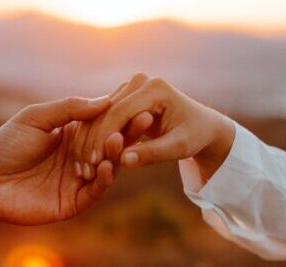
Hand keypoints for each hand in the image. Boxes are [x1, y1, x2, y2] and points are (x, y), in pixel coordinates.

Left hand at [0, 96, 124, 231]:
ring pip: (107, 168)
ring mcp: (77, 181)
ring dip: (116, 154)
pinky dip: (104, 179)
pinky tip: (108, 166)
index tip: (137, 100)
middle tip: (144, 118)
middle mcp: (79, 158)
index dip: (120, 113)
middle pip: (111, 145)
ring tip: (120, 140)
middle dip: (127, 133)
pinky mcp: (72, 203)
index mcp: (71, 135)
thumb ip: (68, 109)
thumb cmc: (4, 146)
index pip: (103, 123)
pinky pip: (95, 191)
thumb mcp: (35, 119)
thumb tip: (105, 100)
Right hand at [74, 73, 235, 182]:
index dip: (105, 137)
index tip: (96, 162)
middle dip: (94, 140)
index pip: (120, 112)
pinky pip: (102, 116)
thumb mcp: (179, 148)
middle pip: (106, 111)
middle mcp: (140, 81)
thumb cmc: (194, 137)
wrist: (201, 126)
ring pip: (100, 114)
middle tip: (84, 167)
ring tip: (84, 165)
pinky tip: (87, 157)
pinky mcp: (124, 96)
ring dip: (89, 139)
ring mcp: (130, 86)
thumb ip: (152, 153)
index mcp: (155, 88)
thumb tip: (124, 161)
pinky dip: (94, 136)